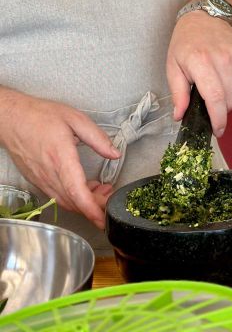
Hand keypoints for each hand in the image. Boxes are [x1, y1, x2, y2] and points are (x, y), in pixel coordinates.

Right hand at [0, 89, 119, 228]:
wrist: (12, 119)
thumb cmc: (41, 116)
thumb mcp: (75, 119)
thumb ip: (97, 138)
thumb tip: (114, 153)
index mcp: (61, 159)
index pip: (76, 192)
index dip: (91, 208)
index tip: (103, 218)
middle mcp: (49, 174)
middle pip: (74, 202)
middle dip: (95, 207)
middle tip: (111, 197)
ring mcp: (42, 180)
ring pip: (66, 202)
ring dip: (85, 202)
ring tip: (102, 190)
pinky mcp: (38, 181)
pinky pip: (57, 196)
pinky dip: (73, 197)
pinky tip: (85, 187)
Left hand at [167, 11, 231, 135]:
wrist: (205, 16)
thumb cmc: (185, 42)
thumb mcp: (173, 66)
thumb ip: (178, 93)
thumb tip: (179, 116)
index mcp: (201, 62)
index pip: (215, 98)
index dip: (218, 119)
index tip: (217, 130)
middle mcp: (222, 59)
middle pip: (229, 99)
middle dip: (220, 110)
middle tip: (209, 104)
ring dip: (228, 97)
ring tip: (215, 86)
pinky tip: (224, 77)